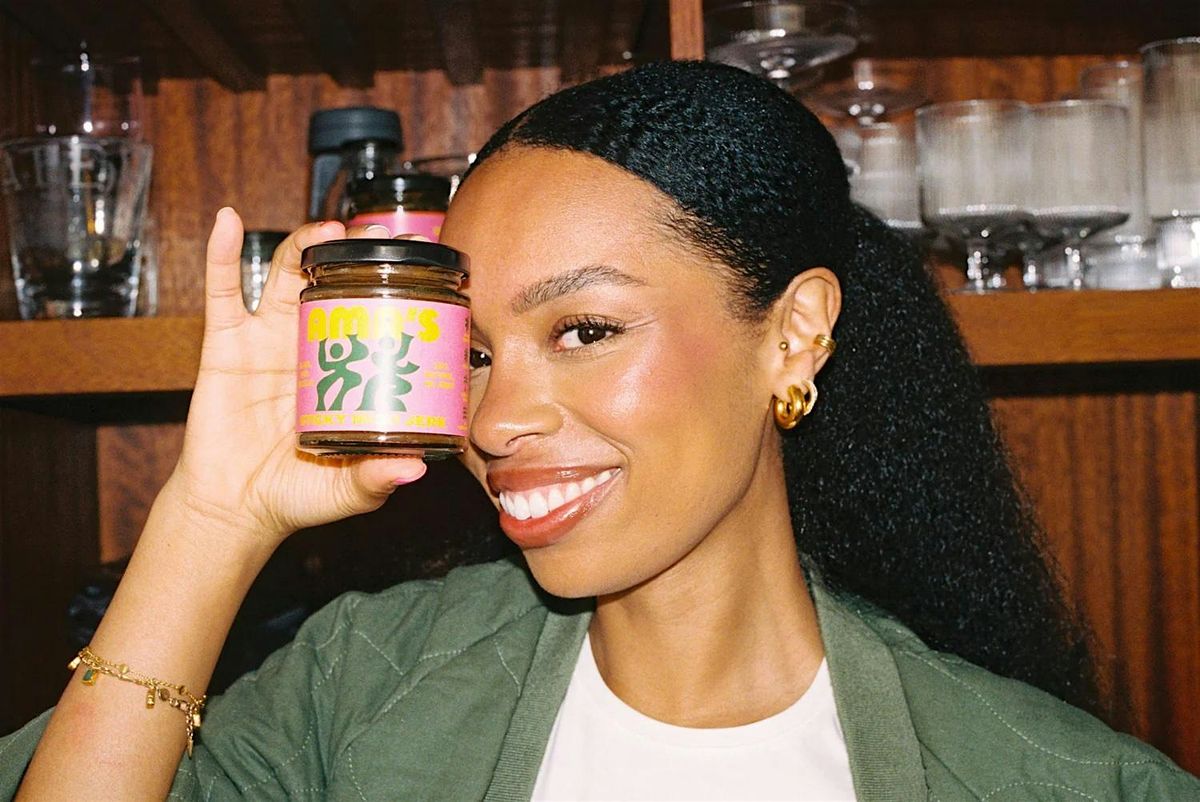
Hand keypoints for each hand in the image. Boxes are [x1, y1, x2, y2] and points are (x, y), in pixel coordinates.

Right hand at [165, 210, 426, 551]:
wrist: (236, 511)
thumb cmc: (298, 496)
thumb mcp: (349, 490)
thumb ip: (378, 478)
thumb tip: (418, 469)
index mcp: (344, 370)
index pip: (374, 317)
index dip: (396, 290)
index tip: (424, 266)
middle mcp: (308, 346)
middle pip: (335, 283)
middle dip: (358, 256)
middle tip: (387, 238)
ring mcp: (267, 341)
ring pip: (287, 276)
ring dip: (305, 244)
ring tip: (329, 227)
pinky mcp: (225, 346)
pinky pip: (222, 292)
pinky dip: (222, 253)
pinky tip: (227, 222)